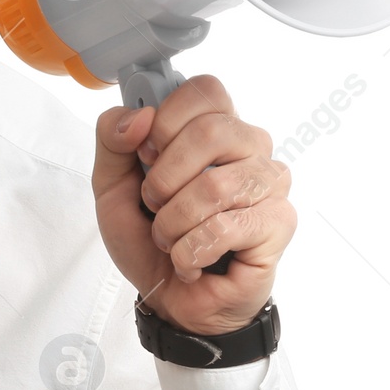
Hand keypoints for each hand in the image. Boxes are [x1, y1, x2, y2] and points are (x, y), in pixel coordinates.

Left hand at [92, 74, 292, 334]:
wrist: (169, 300)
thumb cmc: (150, 239)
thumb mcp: (111, 186)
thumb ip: (112, 140)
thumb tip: (140, 117)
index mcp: (214, 126)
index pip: (204, 90)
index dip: (166, 121)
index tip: (146, 155)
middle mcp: (249, 147)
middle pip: (211, 131)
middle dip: (163, 180)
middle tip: (155, 206)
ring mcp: (269, 183)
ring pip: (216, 185)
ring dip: (174, 223)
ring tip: (170, 239)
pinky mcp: (278, 223)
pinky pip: (226, 227)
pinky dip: (190, 252)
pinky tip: (191, 261)